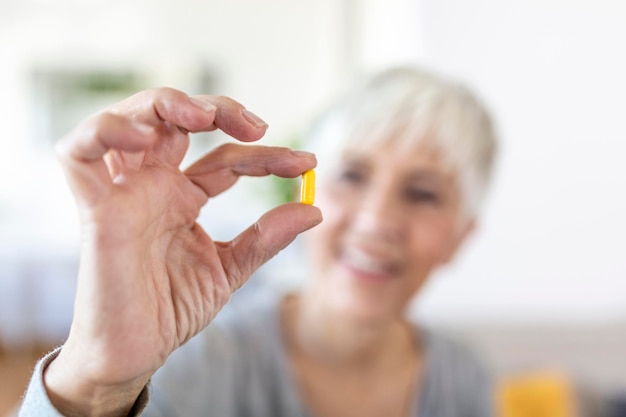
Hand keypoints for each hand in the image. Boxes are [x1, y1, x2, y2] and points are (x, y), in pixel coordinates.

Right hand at [44, 88, 321, 415]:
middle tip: (257, 125)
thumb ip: (266, 237)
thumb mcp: (230, 268)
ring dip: (164, 104)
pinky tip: (145, 139)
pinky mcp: (95, 210)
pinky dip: (106, 132)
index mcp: (183, 197)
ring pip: (126, 119)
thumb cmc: (172, 309)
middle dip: (215, 109)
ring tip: (203, 118)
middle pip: (174, 119)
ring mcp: (123, 193)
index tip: (307, 164)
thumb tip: (314, 210)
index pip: (227, 158)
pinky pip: (78, 154)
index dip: (267, 155)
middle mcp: (153, 186)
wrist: (136, 354)